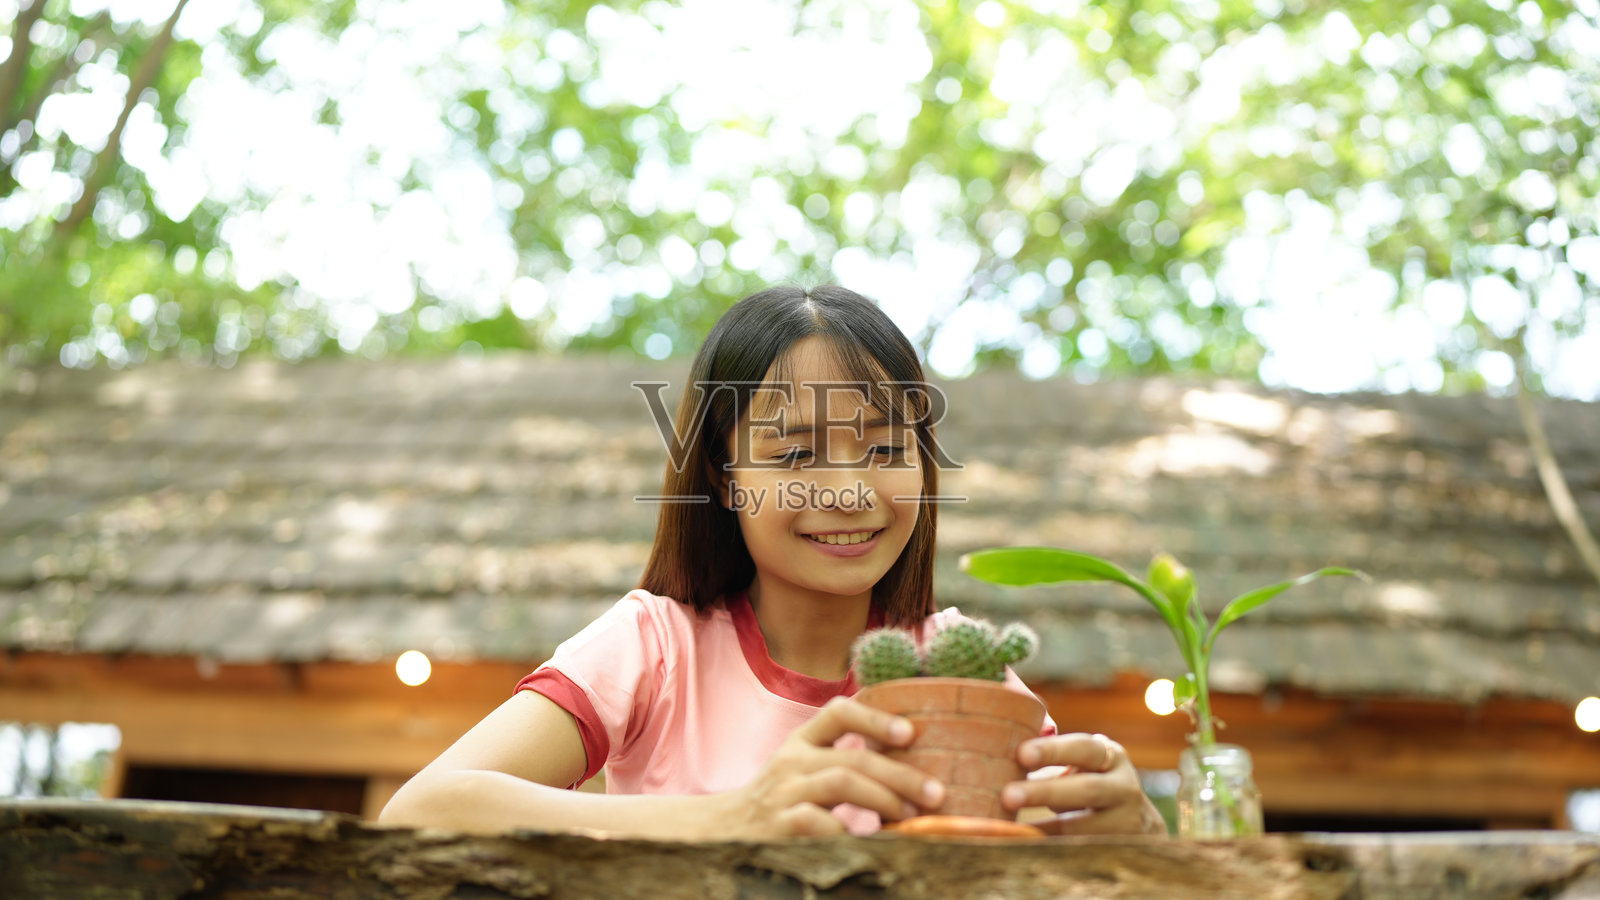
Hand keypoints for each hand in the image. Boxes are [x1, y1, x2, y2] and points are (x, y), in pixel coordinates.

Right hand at [708, 696, 946, 838]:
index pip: (838, 712)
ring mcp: (782, 792)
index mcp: (802, 741)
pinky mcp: (777, 825)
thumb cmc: (783, 800)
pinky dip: (846, 829)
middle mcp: (791, 760)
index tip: (911, 733)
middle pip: (853, 756)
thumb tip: (913, 761)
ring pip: (841, 782)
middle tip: (936, 793)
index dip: (877, 717)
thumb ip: (842, 757)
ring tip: (910, 817)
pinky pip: (817, 820)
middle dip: (901, 774)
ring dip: (884, 798)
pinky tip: (864, 839)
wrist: (724, 830)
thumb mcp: (804, 768)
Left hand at [1001, 732, 1167, 835]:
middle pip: (1087, 790)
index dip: (1053, 750)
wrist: (1138, 824)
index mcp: (1110, 756)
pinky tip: (1027, 847)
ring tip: (1011, 829)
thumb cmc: (1090, 781)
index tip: (1021, 754)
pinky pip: (1083, 852)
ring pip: (1085, 827)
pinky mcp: (1119, 850)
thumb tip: (1004, 734)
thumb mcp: (1082, 762)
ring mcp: (1127, 822)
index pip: (1084, 748)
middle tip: (1007, 796)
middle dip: (1045, 792)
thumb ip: (1051, 751)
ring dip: (1046, 828)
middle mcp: (1124, 787)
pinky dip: (1053, 849)